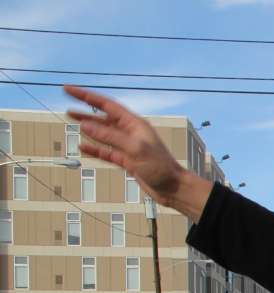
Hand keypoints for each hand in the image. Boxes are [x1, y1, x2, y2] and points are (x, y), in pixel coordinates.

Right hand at [62, 85, 211, 220]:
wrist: (173, 188)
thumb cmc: (160, 167)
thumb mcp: (135, 149)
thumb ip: (110, 136)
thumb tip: (86, 125)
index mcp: (135, 124)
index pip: (107, 105)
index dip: (87, 96)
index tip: (69, 90)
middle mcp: (131, 132)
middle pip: (104, 117)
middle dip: (85, 110)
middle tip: (67, 105)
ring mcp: (128, 147)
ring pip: (104, 134)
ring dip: (88, 127)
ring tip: (71, 120)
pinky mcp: (127, 161)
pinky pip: (107, 152)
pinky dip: (94, 149)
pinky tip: (82, 147)